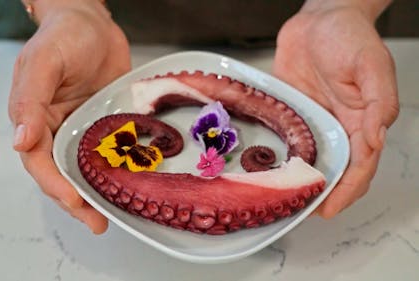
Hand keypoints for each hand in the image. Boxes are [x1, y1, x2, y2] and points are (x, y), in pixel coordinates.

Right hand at [8, 1, 130, 233]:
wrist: (95, 22)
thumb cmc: (65, 35)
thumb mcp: (43, 62)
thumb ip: (29, 99)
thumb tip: (19, 141)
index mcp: (34, 117)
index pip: (38, 160)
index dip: (53, 183)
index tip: (73, 199)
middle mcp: (57, 128)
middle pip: (61, 172)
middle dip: (75, 200)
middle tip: (95, 221)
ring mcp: (82, 128)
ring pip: (85, 168)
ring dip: (95, 193)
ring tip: (111, 215)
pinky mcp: (106, 124)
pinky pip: (109, 152)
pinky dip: (115, 171)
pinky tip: (128, 185)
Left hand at [273, 4, 398, 217]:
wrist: (319, 18)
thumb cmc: (350, 37)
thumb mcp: (372, 65)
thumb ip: (379, 102)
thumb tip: (376, 138)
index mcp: (361, 121)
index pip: (359, 166)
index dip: (347, 191)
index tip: (328, 209)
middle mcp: (336, 126)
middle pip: (332, 170)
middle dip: (320, 193)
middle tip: (298, 211)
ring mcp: (312, 121)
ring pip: (307, 160)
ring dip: (298, 181)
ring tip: (280, 198)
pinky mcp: (290, 112)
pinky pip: (285, 138)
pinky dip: (278, 155)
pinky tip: (264, 167)